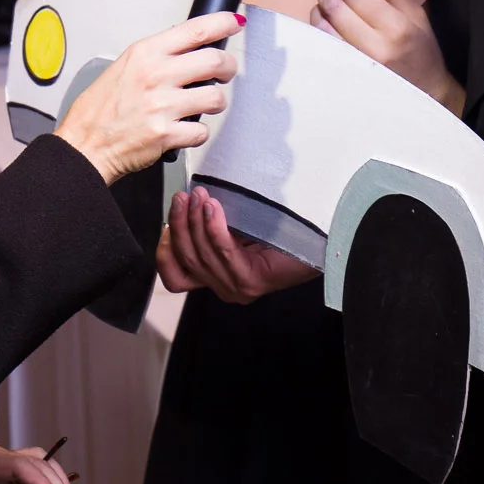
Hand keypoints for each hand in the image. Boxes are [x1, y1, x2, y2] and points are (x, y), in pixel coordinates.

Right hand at [53, 12, 239, 183]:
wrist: (84, 145)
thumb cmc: (99, 109)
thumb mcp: (123, 66)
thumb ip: (156, 57)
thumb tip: (189, 49)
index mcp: (145, 53)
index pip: (195, 30)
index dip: (222, 24)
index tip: (233, 24)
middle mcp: (156, 75)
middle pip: (215, 61)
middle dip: (228, 68)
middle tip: (224, 73)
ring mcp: (163, 105)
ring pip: (216, 98)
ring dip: (215, 102)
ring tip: (202, 105)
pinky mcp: (167, 134)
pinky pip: (202, 131)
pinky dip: (197, 133)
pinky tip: (184, 130)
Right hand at [156, 185, 318, 302]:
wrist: (317, 242)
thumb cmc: (278, 232)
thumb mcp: (235, 227)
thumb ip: (211, 225)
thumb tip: (186, 202)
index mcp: (216, 278)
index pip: (175, 276)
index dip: (165, 251)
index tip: (166, 221)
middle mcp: (223, 287)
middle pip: (186, 260)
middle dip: (179, 225)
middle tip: (182, 197)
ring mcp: (237, 288)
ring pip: (202, 255)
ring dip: (195, 221)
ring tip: (198, 196)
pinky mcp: (251, 281)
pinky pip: (223, 250)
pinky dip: (213, 227)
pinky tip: (213, 207)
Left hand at [312, 0, 461, 113]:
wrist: (423, 94)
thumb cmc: (419, 51)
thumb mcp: (416, 16)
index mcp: (396, 28)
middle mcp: (375, 47)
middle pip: (335, 8)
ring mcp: (357, 64)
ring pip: (322, 27)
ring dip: (320, 9)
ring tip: (327, 5)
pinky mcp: (345, 74)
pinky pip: (321, 46)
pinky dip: (318, 29)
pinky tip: (325, 25)